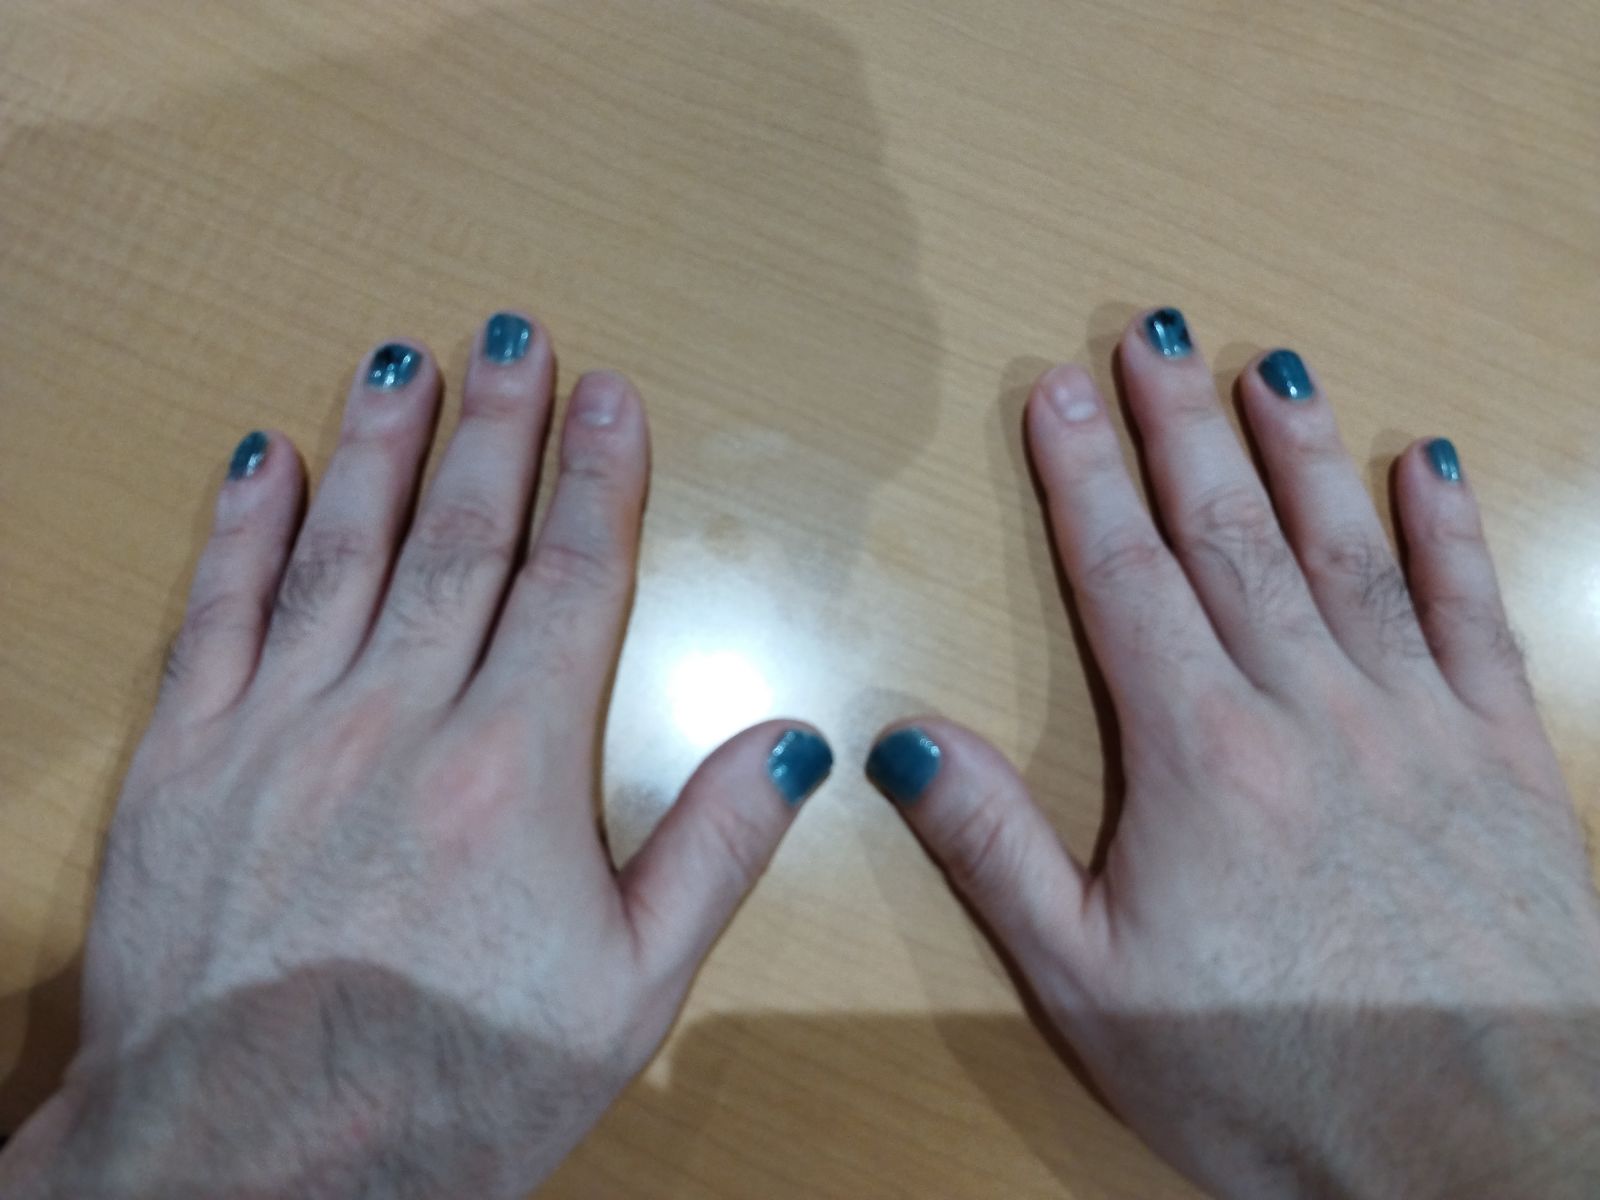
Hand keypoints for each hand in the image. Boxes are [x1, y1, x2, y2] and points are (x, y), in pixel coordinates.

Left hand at [0, 316, 832, 1198]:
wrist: (238, 1173)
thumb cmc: (447, 1093)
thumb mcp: (628, 997)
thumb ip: (712, 853)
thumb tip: (793, 744)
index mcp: (515, 772)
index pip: (569, 583)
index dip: (596, 480)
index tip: (608, 398)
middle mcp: (396, 725)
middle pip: (460, 539)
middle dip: (496, 427)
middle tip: (515, 334)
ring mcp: (278, 734)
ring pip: (342, 551)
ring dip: (380, 446)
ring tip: (405, 359)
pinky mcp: (185, 766)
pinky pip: (216, 614)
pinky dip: (242, 529)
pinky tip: (265, 459)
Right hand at [867, 310, 1599, 1198]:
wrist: (1488, 1159)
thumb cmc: (1273, 1080)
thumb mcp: (1089, 987)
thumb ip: (996, 851)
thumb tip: (907, 740)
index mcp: (1201, 758)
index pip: (1126, 578)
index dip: (1084, 478)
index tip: (1060, 391)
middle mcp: (1311, 713)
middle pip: (1229, 537)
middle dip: (1181, 428)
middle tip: (1153, 331)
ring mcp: (1419, 726)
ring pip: (1345, 552)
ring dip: (1299, 451)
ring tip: (1267, 365)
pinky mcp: (1505, 760)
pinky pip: (1469, 616)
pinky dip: (1445, 534)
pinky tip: (1426, 464)